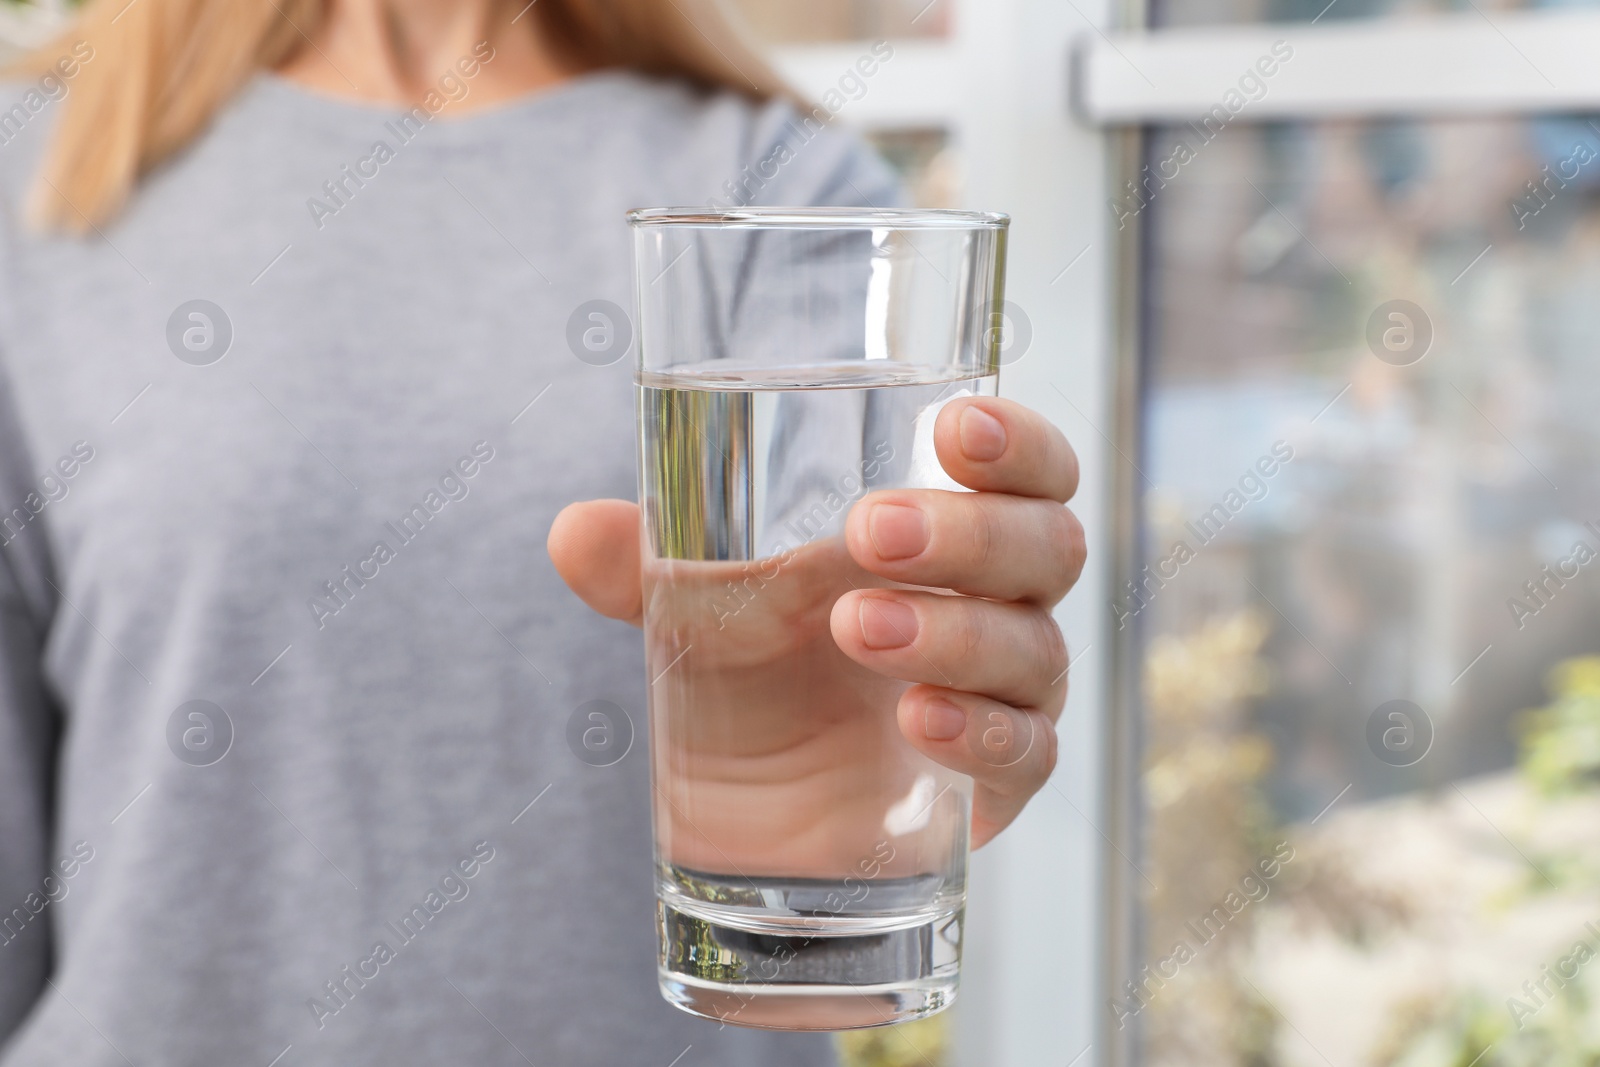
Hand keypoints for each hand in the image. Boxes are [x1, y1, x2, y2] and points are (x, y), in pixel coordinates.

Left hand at [549, 396, 1083, 856]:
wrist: (757, 813)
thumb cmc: (756, 677)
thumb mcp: (696, 612)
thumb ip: (641, 569)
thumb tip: (572, 533)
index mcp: (951, 538)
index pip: (1031, 473)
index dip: (1017, 443)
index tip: (954, 425)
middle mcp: (998, 607)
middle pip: (1046, 548)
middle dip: (968, 534)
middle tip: (869, 532)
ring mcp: (1007, 696)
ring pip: (1034, 649)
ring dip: (955, 632)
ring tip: (856, 627)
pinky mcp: (998, 784)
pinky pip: (1026, 754)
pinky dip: (980, 732)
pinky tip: (917, 720)